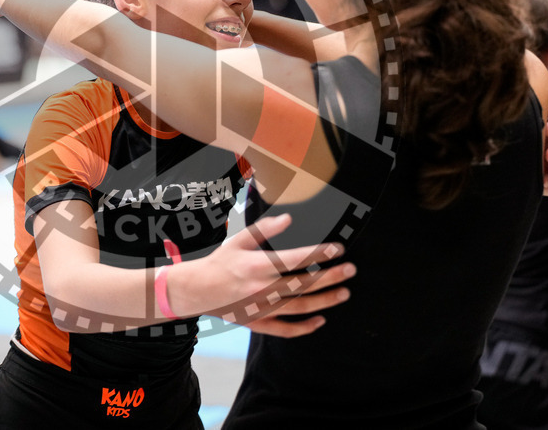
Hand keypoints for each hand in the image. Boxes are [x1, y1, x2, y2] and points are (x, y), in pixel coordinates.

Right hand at [171, 214, 353, 328]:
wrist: (196, 291)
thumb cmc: (219, 262)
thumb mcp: (238, 241)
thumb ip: (263, 229)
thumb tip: (288, 218)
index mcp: (258, 266)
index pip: (296, 259)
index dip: (318, 253)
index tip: (338, 248)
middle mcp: (262, 289)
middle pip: (304, 284)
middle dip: (330, 276)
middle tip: (351, 270)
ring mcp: (261, 308)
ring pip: (300, 307)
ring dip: (325, 301)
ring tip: (345, 293)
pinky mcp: (258, 323)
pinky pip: (285, 329)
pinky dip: (304, 328)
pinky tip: (320, 321)